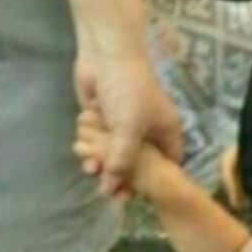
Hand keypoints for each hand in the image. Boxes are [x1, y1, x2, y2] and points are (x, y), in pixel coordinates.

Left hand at [74, 53, 182, 196]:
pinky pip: (99, 145)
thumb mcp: (129, 130)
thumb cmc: (128, 90)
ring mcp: (125, 127)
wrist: (105, 55)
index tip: (138, 196)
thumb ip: (120, 161)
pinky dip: (92, 152)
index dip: (154, 182)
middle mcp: (147, 131)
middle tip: (110, 193)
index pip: (166, 163)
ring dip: (103, 165)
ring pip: (116, 155)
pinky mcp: (104, 122)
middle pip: (138, 164)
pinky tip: (84, 160)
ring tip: (92, 171)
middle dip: (122, 177)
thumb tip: (108, 190)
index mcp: (165, 131)